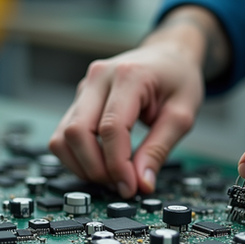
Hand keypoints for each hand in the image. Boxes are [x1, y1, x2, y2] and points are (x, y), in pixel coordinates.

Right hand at [48, 42, 202, 197]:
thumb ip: (160, 149)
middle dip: (97, 168)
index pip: (111, 128)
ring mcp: (84, 88)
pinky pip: (64, 136)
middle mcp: (98, 78)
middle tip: (122, 184)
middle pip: (77, 133)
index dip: (118, 165)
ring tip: (113, 177)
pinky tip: (101, 166)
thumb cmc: (178, 79)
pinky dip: (77, 157)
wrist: (168, 56)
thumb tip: (141, 184)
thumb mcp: (182, 115)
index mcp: (129, 75)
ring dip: (83, 166)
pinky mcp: (79, 101)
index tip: (131, 187)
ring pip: (62, 137)